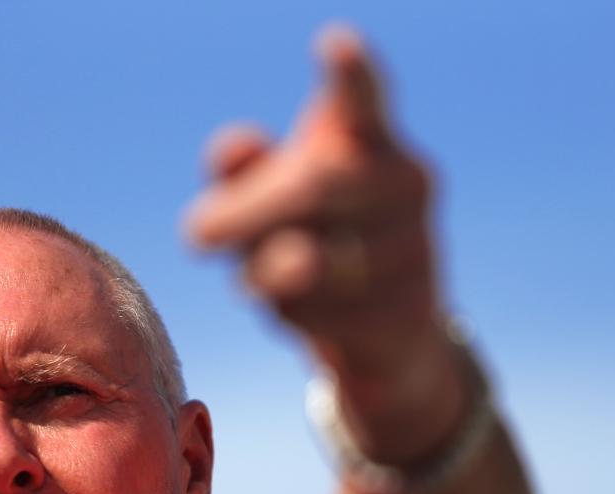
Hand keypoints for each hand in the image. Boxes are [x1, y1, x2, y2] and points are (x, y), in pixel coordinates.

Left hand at [184, 26, 443, 396]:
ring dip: (262, 274)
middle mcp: (408, 182)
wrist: (390, 329)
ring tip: (255, 277)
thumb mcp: (270, 197)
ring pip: (313, 261)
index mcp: (373, 137)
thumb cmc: (317, 236)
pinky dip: (290, 317)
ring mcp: (418, 249)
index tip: (334, 42)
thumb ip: (246, 168)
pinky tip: (298, 312)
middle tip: (195, 235)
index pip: (365, 98)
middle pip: (315, 187)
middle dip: (246, 212)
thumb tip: (234, 148)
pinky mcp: (412, 313)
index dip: (351, 73)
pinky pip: (325, 317)